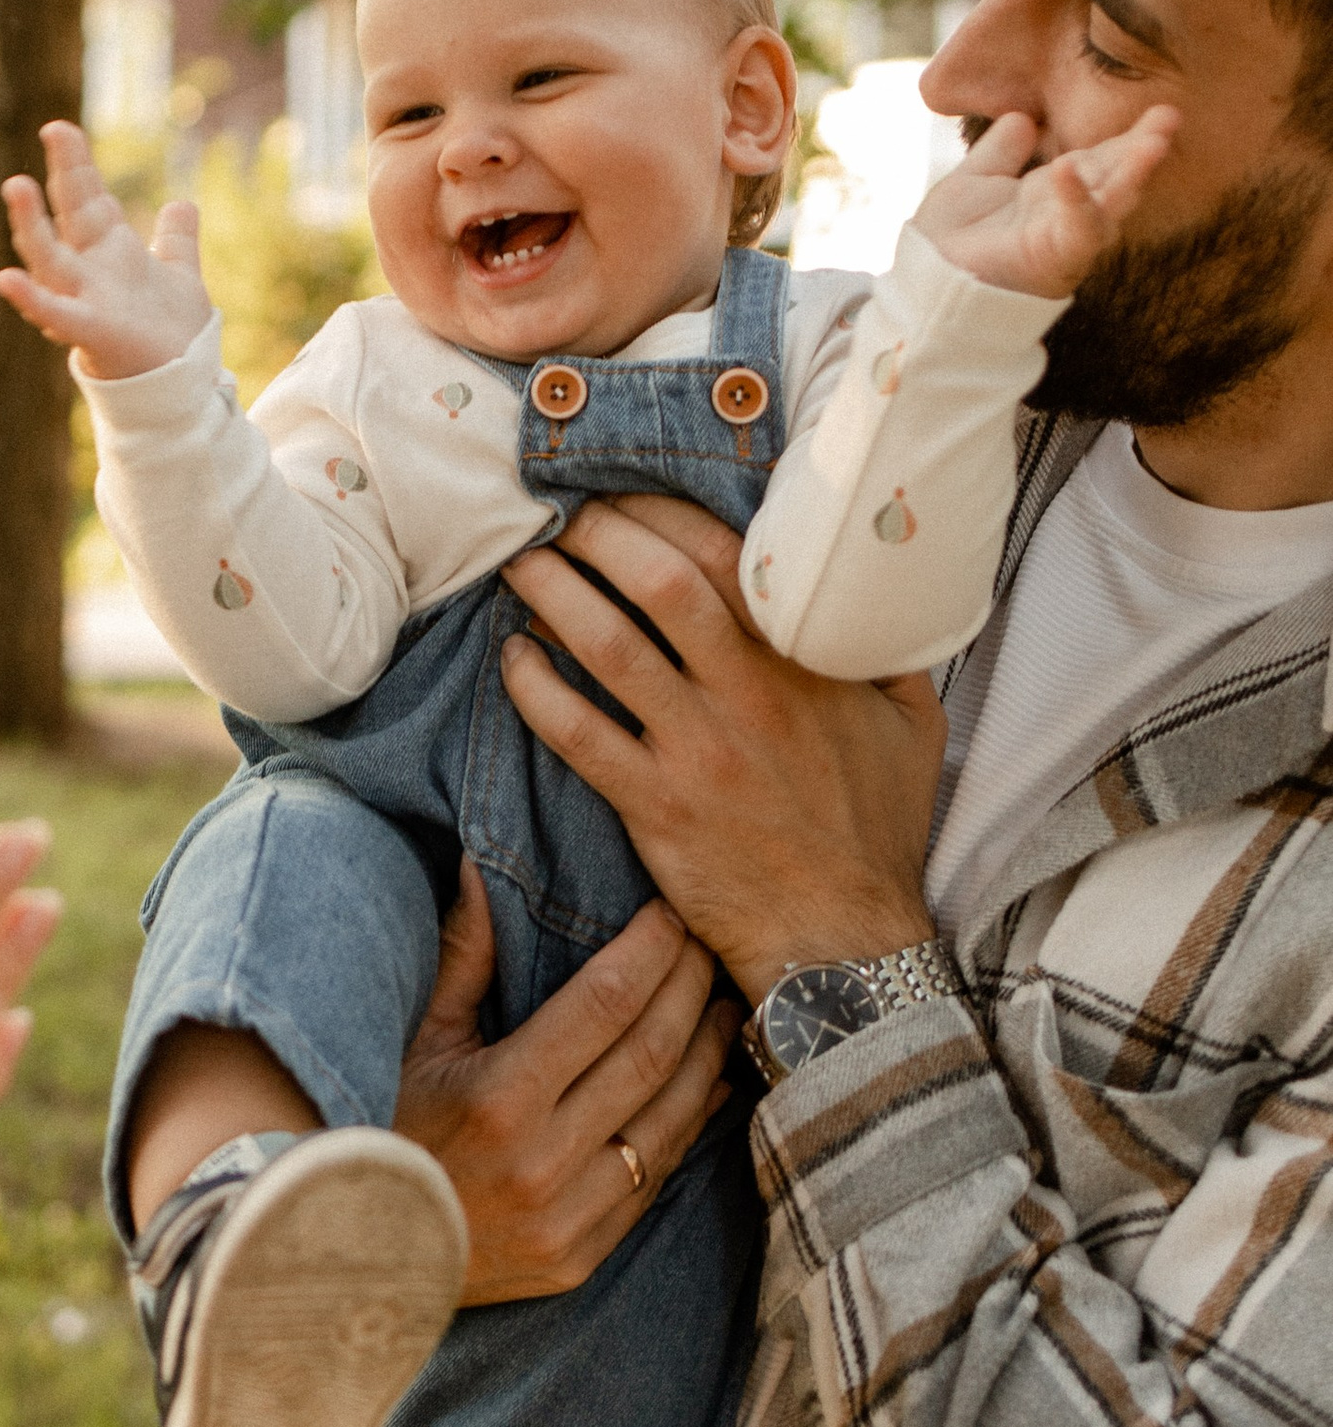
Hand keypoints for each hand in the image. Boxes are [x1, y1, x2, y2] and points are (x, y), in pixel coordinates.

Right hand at [0, 119, 211, 381]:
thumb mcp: (180, 274)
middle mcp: (90, 271)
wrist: (181, 383)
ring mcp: (85, 300)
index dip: (75, 163)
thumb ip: (176, 240)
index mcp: (109, 252)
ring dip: (31, 225)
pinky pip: (55, 313)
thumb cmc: (172, 332)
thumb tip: (182, 204)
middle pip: (70, 214)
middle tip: (55, 130)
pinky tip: (5, 279)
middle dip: (64, 174)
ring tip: (17, 187)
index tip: (60, 127)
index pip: (87, 198)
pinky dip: (30, 298)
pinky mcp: (89, 333)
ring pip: (49, 258)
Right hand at [396, 866, 740, 1298]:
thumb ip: (462, 958)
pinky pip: (657, 1179)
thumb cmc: (381, 1131)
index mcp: (497, 1099)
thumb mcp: (413, 1042)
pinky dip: (691, 1123)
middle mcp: (542, 1161)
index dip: (650, 952)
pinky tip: (708, 1084)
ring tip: (726, 1005)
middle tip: (711, 946)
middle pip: (652, 1055)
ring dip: (710, 1055)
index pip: (604, 1005)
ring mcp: (568, 1217)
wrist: (362, 1257)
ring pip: (671, 1120)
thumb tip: (481, 868)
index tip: (671, 914)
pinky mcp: (582, 1256)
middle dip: (691, 990)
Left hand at [501, 496, 945, 1001]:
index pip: (727, 557)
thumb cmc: (875, 829)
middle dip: (600, 536)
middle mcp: (747, 697)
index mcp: (806, 664)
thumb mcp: (913, 725)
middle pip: (659, 585)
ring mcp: (696, 752)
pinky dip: (536, 691)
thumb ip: (889, 649)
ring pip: (609, 649)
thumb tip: (871, 583)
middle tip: (560, 514)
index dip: (664, 513)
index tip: (625, 491)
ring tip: (520, 565)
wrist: (842, 936)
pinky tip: (512, 660)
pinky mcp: (654, 807)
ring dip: (555, 597)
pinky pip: (578, 736)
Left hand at [915, 105, 1176, 299]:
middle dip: (1145, 151)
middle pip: (1117, 180)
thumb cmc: (947, 240)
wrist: (924, 279)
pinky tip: (1067, 169)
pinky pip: (1074, 232)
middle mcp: (1068, 217)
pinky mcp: (1052, 261)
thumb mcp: (974, 180)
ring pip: (1109, 207)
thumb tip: (1022, 118)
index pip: (1101, 160)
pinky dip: (1075, 202)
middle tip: (1172, 117)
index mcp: (1055, 195)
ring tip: (1153, 143)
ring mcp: (1065, 240)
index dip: (1129, 138)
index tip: (1161, 112)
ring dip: (1132, 175)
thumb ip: (1001, 152)